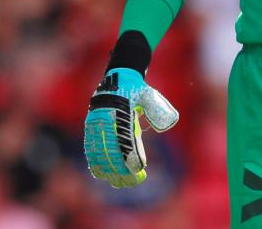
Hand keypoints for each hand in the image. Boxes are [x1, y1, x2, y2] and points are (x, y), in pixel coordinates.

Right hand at [83, 67, 178, 187]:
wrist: (117, 78)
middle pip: (113, 150)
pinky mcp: (91, 127)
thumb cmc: (136, 90)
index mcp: (121, 112)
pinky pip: (91, 148)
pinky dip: (95, 162)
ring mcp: (96, 124)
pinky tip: (101, 175)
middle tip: (133, 182)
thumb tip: (170, 122)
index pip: (126, 139)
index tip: (140, 168)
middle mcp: (106, 120)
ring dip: (109, 170)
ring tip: (120, 183)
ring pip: (101, 152)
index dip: (131, 155)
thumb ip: (158, 108)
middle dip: (122, 169)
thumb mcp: (149, 95)